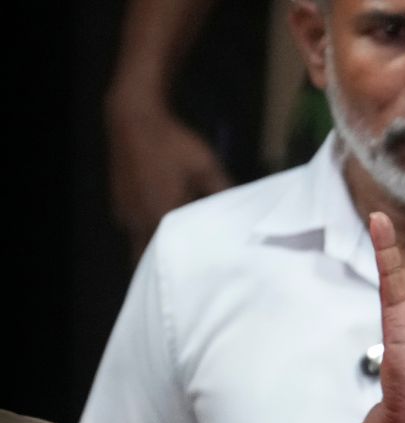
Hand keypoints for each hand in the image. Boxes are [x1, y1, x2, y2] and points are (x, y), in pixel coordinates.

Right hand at [107, 108, 232, 260]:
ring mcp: (124, 214)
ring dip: (155, 251)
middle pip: (149, 259)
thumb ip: (222, 193)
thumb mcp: (207, 167)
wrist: (134, 118)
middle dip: (166, 267)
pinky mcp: (118, 204)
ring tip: (177, 254)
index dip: (187, 267)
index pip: (175, 256)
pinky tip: (161, 228)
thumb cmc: (173, 144)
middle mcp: (137, 221)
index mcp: (161, 216)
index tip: (201, 274)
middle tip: (187, 272)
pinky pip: (132, 229)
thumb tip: (239, 214)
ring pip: (139, 245)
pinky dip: (145, 234)